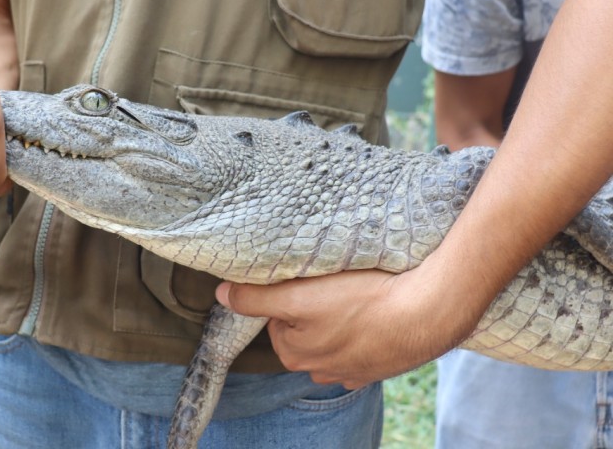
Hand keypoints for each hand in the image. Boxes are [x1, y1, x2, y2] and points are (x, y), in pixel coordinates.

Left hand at [216, 263, 482, 388]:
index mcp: (295, 354)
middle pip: (302, 327)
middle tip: (332, 282)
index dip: (288, 292)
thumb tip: (221, 293)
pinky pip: (362, 342)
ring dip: (339, 317)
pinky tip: (374, 311)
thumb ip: (255, 297)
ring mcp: (354, 370)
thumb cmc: (361, 302)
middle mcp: (321, 370)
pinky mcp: (382, 364)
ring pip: (333, 335)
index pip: (275, 317)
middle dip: (312, 306)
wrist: (428, 312)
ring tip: (356, 293)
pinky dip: (364, 327)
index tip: (308, 278)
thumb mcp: (297, 296)